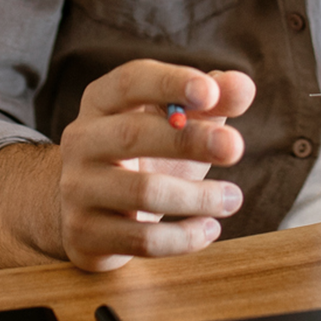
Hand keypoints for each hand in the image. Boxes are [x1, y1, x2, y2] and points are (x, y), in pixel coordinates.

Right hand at [59, 60, 253, 271]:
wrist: (96, 211)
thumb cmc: (147, 155)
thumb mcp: (180, 125)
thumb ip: (213, 101)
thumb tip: (243, 86)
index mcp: (102, 101)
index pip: (130, 81)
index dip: (170, 83)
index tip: (210, 92)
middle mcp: (81, 139)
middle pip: (132, 134)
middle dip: (189, 140)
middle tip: (236, 147)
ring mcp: (77, 188)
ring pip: (142, 192)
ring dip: (197, 196)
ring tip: (233, 197)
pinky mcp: (85, 233)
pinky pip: (141, 238)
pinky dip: (184, 237)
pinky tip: (210, 228)